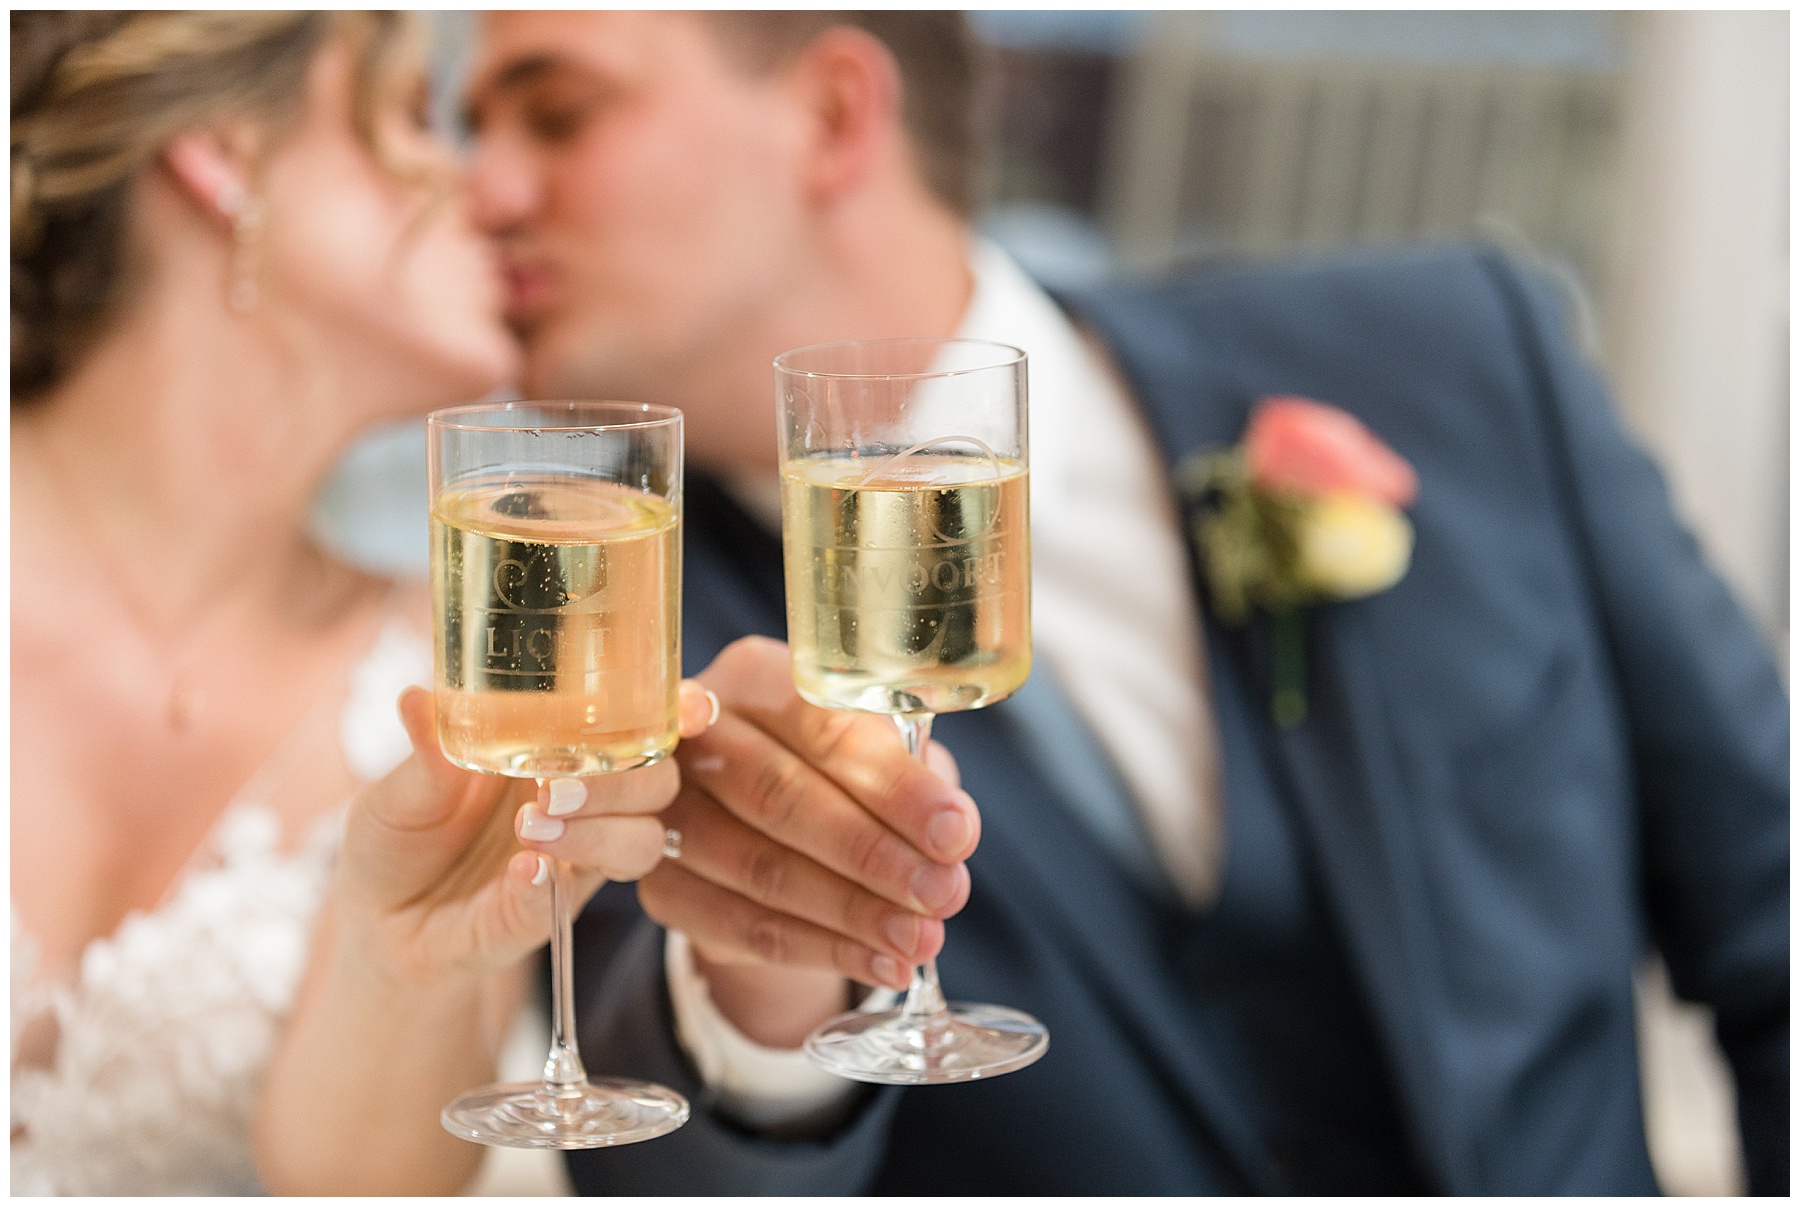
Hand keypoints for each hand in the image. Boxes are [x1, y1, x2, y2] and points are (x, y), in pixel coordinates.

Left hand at [334, 681, 719, 986]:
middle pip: (660, 780)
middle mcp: (586, 799)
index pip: (643, 723)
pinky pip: (574, 896)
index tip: (694, 707)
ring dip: (600, 832)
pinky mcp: (548, 912)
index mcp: (562, 747)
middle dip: (629, 779)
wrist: (374, 920)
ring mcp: (576, 857)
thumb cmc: (399, 835)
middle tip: (557, 786)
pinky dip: (552, 882)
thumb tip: (419, 699)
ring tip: (532, 827)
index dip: (684, 712)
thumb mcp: (399, 786)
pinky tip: (521, 869)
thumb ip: (425, 751)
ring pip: (642, 841)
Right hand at [637, 637, 979, 1047]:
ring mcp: (663, 813)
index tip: (956, 833)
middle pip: (780, 797)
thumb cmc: (835, 773)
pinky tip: (880, 964)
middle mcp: (693, 735)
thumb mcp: (875, 755)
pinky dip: (820, 951)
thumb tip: (951, 833)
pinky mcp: (660, 886)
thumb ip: (911, 778)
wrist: (762, 827)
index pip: (824, 728)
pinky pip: (743, 926)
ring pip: (760, 868)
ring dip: (851, 912)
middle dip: (872, 854)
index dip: (893, 786)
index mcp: (753, 677)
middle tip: (943, 895)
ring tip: (919, 939)